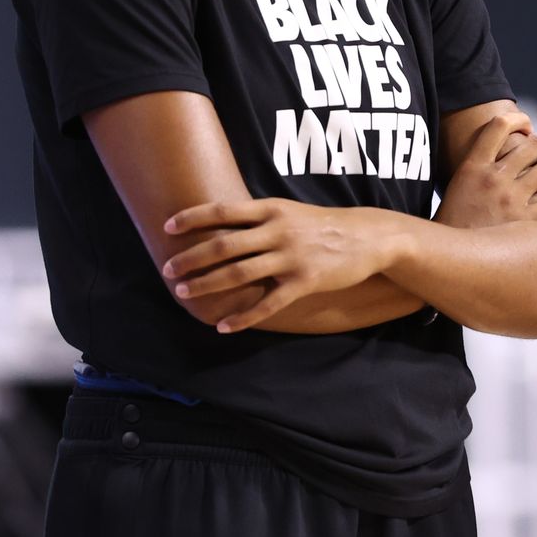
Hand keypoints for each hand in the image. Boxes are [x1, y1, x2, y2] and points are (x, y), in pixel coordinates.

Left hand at [160, 199, 411, 331]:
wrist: (369, 237)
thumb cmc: (326, 225)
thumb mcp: (292, 212)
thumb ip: (261, 218)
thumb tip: (223, 225)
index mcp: (273, 210)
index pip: (223, 211)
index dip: (192, 218)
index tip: (167, 227)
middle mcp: (278, 231)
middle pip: (223, 244)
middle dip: (191, 258)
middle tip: (167, 269)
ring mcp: (291, 257)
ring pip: (239, 273)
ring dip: (207, 284)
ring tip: (184, 293)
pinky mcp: (304, 281)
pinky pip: (267, 303)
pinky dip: (242, 317)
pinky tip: (224, 326)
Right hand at [435, 111, 536, 228]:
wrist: (445, 259)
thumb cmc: (451, 225)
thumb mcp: (456, 187)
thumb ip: (475, 169)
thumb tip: (497, 155)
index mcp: (473, 166)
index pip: (499, 125)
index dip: (518, 119)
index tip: (526, 126)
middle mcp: (494, 178)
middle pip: (535, 143)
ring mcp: (511, 200)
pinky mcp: (525, 223)